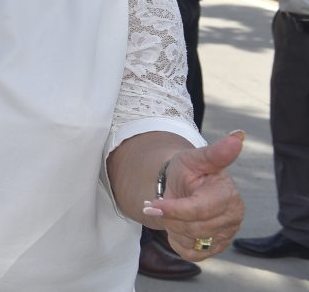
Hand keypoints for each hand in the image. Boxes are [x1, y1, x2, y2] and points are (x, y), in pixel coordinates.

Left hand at [143, 131, 245, 260]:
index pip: (198, 210)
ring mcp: (227, 235)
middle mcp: (233, 217)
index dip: (173, 209)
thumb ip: (215, 152)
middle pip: (192, 228)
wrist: (182, 186)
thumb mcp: (194, 158)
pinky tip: (178, 225)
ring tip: (173, 211)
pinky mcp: (217, 248)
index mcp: (228, 195)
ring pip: (190, 241)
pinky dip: (178, 240)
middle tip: (163, 202)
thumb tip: (238, 135)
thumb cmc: (188, 170)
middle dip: (170, 216)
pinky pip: (190, 253)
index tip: (149, 206)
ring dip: (173, 227)